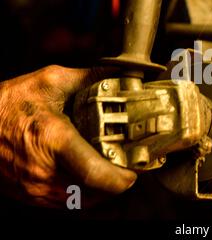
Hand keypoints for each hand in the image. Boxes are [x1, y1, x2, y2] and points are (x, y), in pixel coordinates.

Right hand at [0, 65, 136, 207]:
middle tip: (129, 168)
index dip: (120, 178)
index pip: (95, 172)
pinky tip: (90, 179)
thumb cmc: (7, 103)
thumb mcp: (49, 81)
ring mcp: (36, 186)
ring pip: (82, 201)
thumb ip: (89, 78)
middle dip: (117, 183)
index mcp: (54, 138)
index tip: (133, 172)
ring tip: (113, 172)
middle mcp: (45, 169)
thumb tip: (118, 74)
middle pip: (95, 191)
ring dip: (102, 191)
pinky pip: (66, 203)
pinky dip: (84, 195)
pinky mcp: (30, 194)